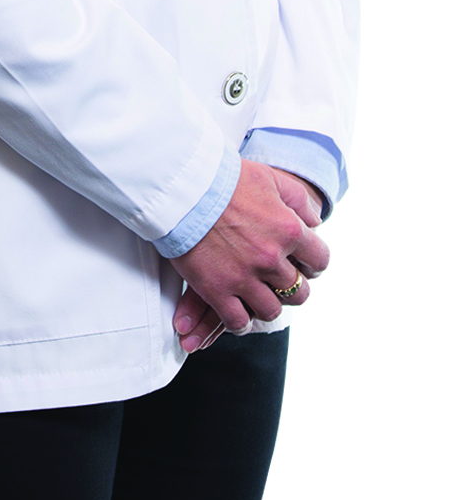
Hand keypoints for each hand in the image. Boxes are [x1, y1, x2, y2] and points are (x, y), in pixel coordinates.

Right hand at [172, 158, 329, 341]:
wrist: (180, 185)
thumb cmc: (222, 178)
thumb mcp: (269, 177)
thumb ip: (298, 200)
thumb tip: (315, 222)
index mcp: (288, 230)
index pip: (319, 261)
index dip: (312, 264)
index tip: (302, 264)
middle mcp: (271, 258)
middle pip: (298, 292)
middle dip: (291, 287)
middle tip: (277, 281)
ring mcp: (244, 277)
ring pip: (270, 311)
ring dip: (266, 304)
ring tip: (256, 295)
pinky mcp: (217, 290)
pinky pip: (237, 322)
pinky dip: (239, 321)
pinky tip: (235, 309)